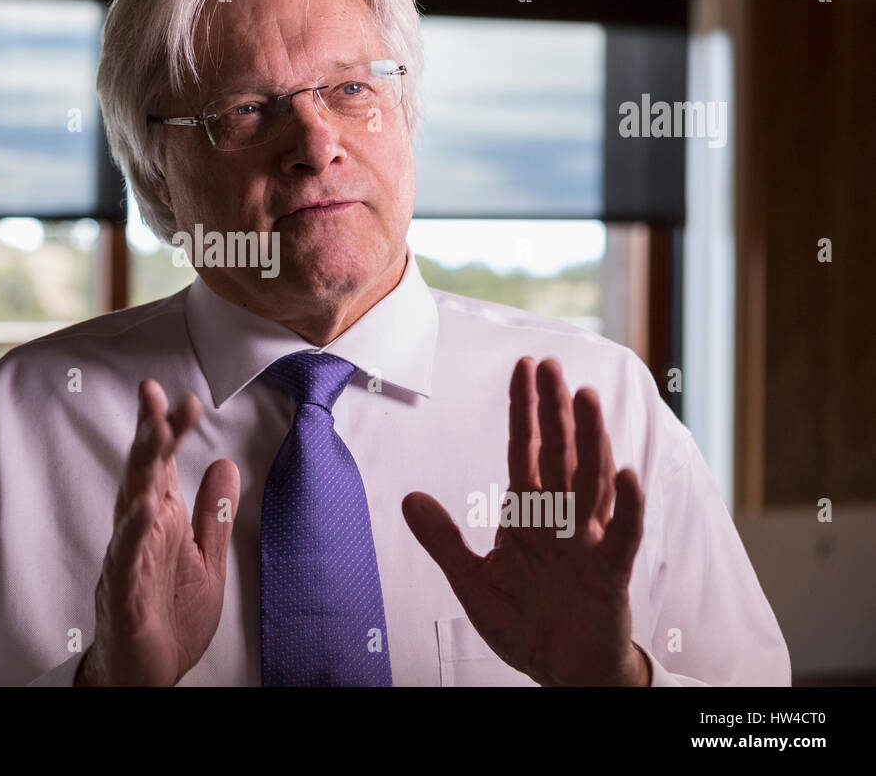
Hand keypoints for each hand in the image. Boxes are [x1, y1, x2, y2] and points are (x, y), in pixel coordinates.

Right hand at [76, 378, 239, 685]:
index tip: (185, 400)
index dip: (171, 430)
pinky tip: (144, 510)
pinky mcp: (125, 596)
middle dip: (149, 432)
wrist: (145, 675)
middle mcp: (141, 534)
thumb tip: (225, 464)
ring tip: (153, 434)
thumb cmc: (168, 618)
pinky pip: (128, 561)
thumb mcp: (206, 559)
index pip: (163, 465)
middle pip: (143, 473)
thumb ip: (213, 514)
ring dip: (141, 470)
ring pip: (131, 507)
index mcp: (161, 521)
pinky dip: (134, 536)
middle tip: (155, 395)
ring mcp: (129, 562)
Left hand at [402, 356, 648, 685]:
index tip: (524, 368)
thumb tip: (408, 499)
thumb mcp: (472, 580)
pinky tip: (626, 472)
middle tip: (553, 365)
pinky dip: (628, 504)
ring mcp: (588, 541)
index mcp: (529, 513)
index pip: (525, 450)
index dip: (524, 411)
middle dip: (554, 410)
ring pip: (592, 481)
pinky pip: (622, 534)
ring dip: (590, 440)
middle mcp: (561, 518)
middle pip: (559, 454)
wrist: (561, 671)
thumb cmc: (525, 622)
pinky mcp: (610, 572)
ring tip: (586, 398)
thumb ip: (444, 539)